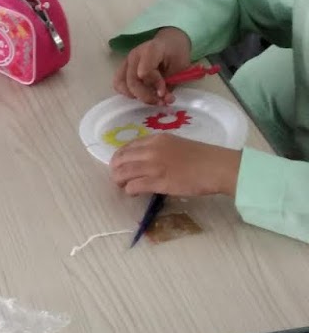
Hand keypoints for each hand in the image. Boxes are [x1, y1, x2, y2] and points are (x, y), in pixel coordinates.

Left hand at [111, 135, 241, 197]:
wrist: (217, 167)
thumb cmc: (202, 158)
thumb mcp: (177, 145)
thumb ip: (159, 150)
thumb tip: (145, 161)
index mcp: (156, 139)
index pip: (127, 147)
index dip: (120, 158)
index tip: (121, 166)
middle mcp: (151, 150)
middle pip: (120, 159)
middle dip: (115, 170)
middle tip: (119, 179)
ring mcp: (153, 166)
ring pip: (122, 173)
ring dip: (119, 181)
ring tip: (124, 187)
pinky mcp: (158, 181)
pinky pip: (133, 186)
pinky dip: (129, 190)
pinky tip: (134, 193)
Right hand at [113, 27, 192, 104]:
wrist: (169, 43)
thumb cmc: (176, 54)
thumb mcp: (180, 67)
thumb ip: (170, 84)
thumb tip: (163, 100)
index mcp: (150, 50)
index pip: (145, 72)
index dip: (155, 85)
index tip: (165, 92)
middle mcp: (134, 55)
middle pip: (132, 81)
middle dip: (146, 96)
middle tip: (159, 101)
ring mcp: (126, 62)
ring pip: (121, 84)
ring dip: (135, 96)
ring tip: (149, 98)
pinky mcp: (122, 69)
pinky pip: (118, 84)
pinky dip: (127, 93)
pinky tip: (140, 94)